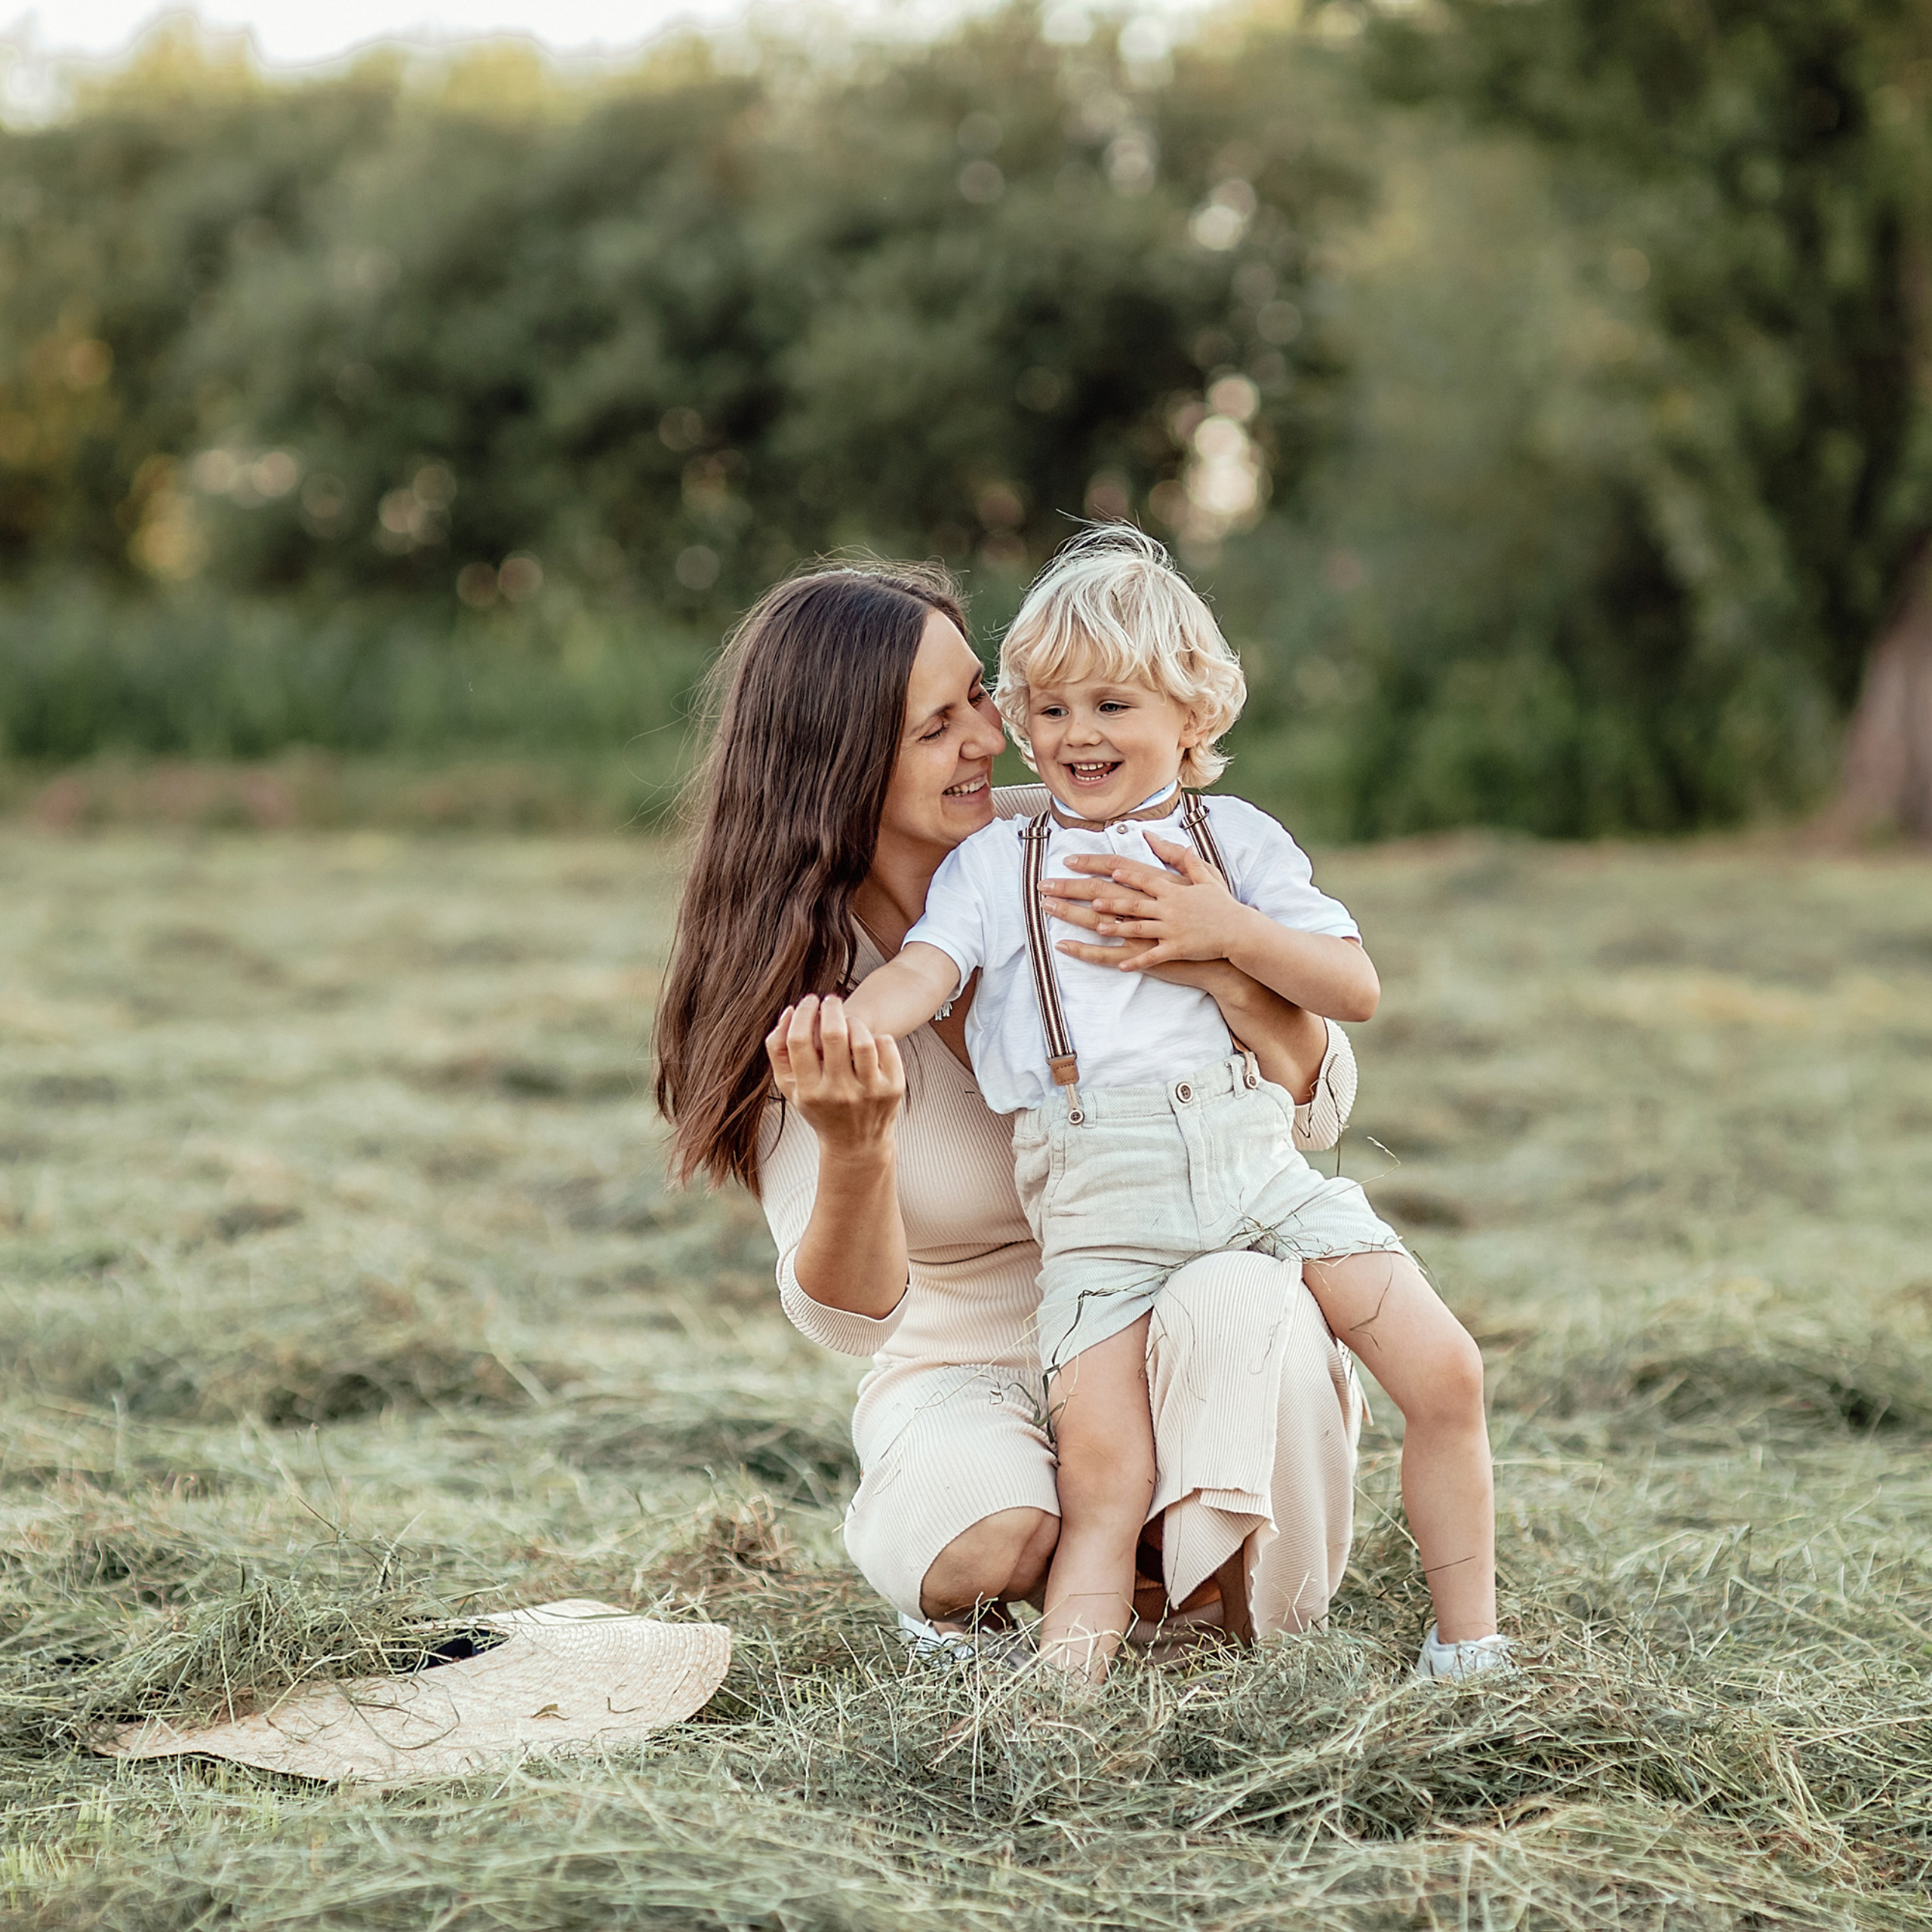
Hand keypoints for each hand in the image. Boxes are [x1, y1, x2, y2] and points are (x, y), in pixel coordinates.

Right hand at [765, 994, 904, 1155]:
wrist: (856, 1143)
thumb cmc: (820, 1107)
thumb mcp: (790, 1087)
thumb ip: (778, 1050)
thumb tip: (789, 1011)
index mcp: (809, 1091)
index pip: (799, 1040)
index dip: (803, 1013)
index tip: (809, 1002)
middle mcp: (838, 1093)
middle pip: (832, 1034)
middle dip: (830, 1008)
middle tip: (830, 1001)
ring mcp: (868, 1091)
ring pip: (862, 1038)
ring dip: (853, 1021)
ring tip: (848, 1021)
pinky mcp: (893, 1087)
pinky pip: (886, 1045)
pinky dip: (877, 1037)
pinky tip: (868, 1041)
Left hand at [1037, 833, 1253, 972]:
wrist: (1240, 933)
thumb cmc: (1220, 904)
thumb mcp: (1201, 873)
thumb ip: (1174, 854)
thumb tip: (1150, 836)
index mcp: (1166, 885)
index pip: (1124, 871)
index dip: (1095, 866)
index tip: (1070, 862)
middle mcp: (1162, 904)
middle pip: (1113, 896)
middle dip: (1079, 892)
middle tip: (1050, 888)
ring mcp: (1167, 928)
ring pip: (1128, 924)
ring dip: (1100, 924)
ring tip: (1074, 921)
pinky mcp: (1173, 950)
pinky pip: (1146, 956)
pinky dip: (1127, 958)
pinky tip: (1109, 961)